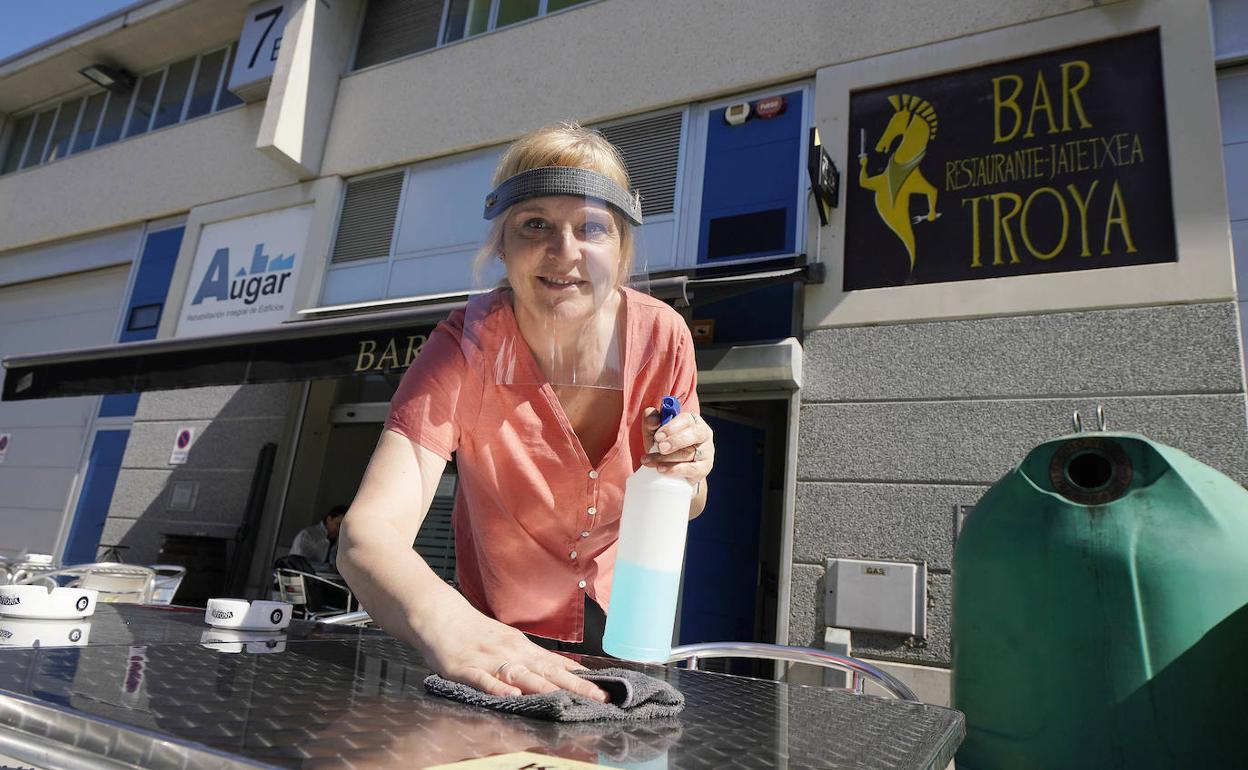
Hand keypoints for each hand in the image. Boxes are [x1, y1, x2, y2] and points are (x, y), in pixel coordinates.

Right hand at [420, 604, 608, 701]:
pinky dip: (498, 689)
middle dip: (576, 686)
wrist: (440, 614)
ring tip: (567, 700)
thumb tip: (566, 671)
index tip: (607, 689)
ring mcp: (489, 661)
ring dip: (546, 689)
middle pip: (548, 672)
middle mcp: (512, 654)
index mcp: (523, 649)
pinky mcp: (465, 668)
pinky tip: (512, 697)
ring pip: (521, 676)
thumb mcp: (510, 642)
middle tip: (600, 697)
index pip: (559, 665)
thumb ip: (534, 659)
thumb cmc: (476, 632)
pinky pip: (483, 681)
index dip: (583, 678)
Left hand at [641, 407, 714, 486]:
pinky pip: (692, 469)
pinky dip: (675, 470)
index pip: (686, 419)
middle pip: (695, 434)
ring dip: (667, 458)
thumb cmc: (664, 443)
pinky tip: (660, 469)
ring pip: (690, 453)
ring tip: (649, 461)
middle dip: (676, 441)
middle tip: (660, 448)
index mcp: (693, 420)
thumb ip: (651, 420)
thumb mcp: (654, 430)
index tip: (657, 437)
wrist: (672, 466)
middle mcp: (704, 434)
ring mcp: (706, 452)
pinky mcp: (704, 468)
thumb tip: (655, 421)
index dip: (671, 428)